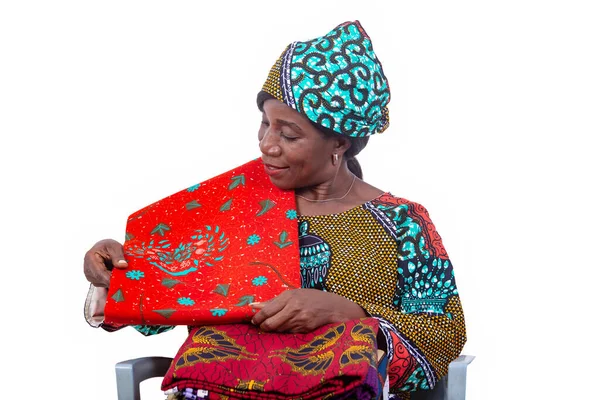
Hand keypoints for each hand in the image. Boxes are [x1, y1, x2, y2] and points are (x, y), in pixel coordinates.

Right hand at [83, 239, 127, 287]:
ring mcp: (89, 274)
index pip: (99, 272)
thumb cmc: (109, 246)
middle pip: (100, 279)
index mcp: (90, 257)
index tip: (120, 282)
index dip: (109, 279)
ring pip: (101, 283)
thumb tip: (123, 265)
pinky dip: (110, 281)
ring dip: (111, 281)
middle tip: (124, 280)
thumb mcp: (116, 247)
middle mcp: (87, 267)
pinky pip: (102, 284)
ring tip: (119, 273)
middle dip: (112, 281)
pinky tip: (115, 275)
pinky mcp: (93, 279)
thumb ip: (118, 256)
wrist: (104, 248)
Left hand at [250, 289, 366, 332]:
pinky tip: (290, 326)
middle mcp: (294, 308)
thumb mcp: (293, 294)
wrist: (333, 307)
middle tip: (263, 327)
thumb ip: (273, 301)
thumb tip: (253, 306)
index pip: (267, 310)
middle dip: (264, 327)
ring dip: (275, 330)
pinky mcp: (305, 329)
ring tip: (278, 324)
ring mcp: (300, 320)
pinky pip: (289, 333)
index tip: (254, 321)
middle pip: (270, 323)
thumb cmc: (311, 298)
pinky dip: (286, 331)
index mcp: (289, 297)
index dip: (258, 318)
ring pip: (279, 330)